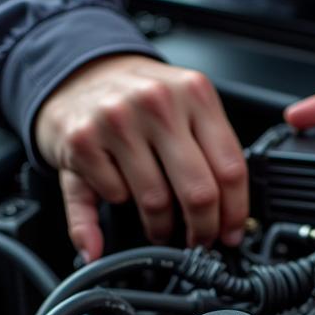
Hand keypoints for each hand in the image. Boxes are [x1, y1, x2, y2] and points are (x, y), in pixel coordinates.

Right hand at [35, 54, 247, 260]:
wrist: (79, 73)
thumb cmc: (138, 101)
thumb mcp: (181, 111)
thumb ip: (208, 156)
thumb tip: (224, 224)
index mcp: (194, 93)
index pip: (230, 168)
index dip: (235, 213)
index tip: (230, 234)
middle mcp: (158, 102)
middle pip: (198, 192)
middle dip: (202, 230)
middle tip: (197, 241)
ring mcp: (118, 120)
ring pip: (156, 201)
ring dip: (160, 226)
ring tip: (159, 225)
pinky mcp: (83, 140)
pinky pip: (116, 196)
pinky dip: (120, 202)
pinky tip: (121, 189)